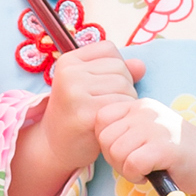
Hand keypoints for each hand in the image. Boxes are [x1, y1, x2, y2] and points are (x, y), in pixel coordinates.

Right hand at [39, 41, 144, 173]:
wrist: (54, 147)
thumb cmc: (77, 113)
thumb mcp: (91, 86)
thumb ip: (116, 71)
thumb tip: (141, 66)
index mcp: (68, 60)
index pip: (108, 49)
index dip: (115, 67)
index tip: (103, 86)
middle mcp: (69, 73)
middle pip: (120, 68)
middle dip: (124, 87)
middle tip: (107, 105)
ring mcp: (75, 93)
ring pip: (124, 87)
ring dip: (125, 103)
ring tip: (109, 115)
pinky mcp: (85, 114)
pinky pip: (121, 106)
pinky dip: (122, 116)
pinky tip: (109, 124)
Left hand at [94, 97, 195, 190]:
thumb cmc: (177, 152)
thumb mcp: (148, 131)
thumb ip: (125, 130)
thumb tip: (95, 140)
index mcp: (140, 105)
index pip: (100, 119)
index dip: (106, 142)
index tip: (125, 152)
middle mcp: (146, 111)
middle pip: (104, 138)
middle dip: (114, 158)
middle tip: (135, 164)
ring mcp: (156, 128)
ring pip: (115, 152)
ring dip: (126, 169)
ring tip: (145, 169)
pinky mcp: (164, 148)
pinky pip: (131, 165)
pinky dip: (137, 176)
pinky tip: (151, 174)